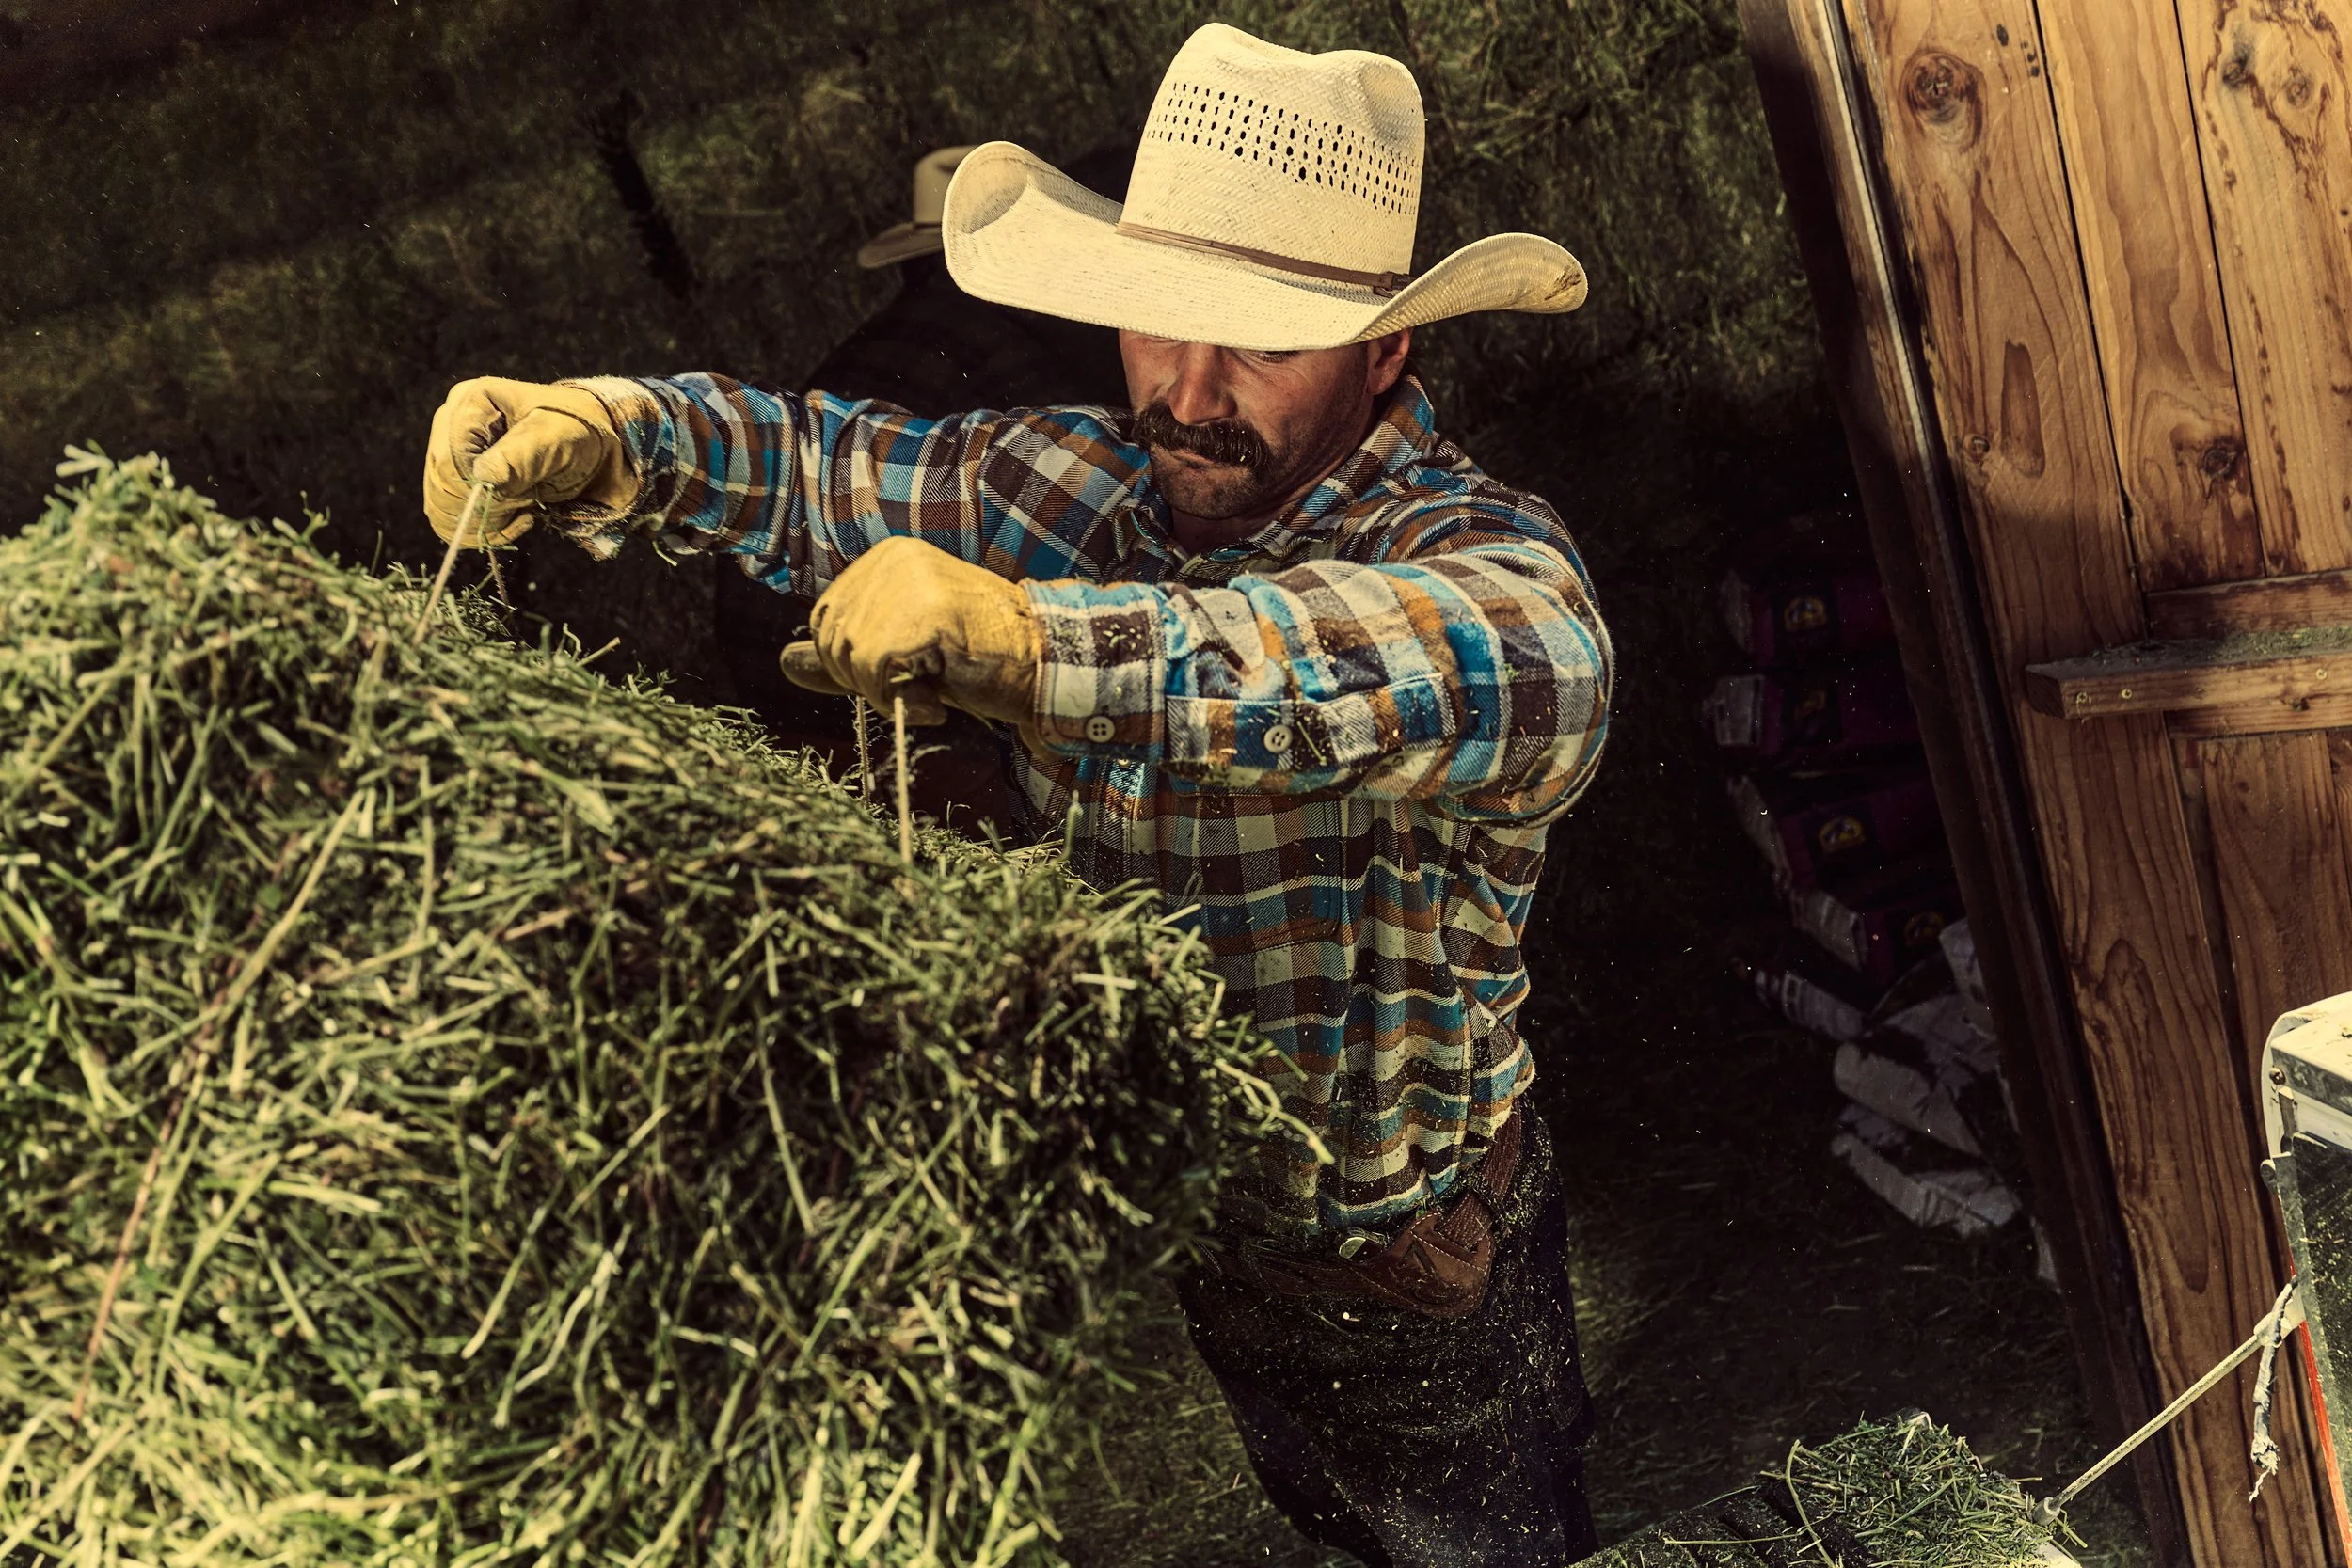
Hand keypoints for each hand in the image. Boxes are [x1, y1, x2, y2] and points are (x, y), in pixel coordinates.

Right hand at [422, 378, 635, 545]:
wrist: (591, 443)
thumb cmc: (576, 431)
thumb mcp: (556, 439)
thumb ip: (521, 457)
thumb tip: (484, 477)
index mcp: (471, 403)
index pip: (447, 461)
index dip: (477, 492)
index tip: (519, 499)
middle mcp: (451, 426)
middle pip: (441, 486)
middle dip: (485, 508)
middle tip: (526, 504)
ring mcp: (452, 453)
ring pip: (441, 507)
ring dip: (485, 522)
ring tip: (524, 508)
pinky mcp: (459, 479)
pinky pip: (450, 519)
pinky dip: (483, 530)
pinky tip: (515, 516)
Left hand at [778, 537, 1037, 725]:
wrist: (1044, 661)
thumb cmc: (977, 656)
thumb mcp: (900, 650)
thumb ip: (843, 655)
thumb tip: (785, 663)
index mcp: (885, 558)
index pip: (825, 623)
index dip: (854, 664)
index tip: (906, 668)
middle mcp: (891, 561)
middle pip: (832, 643)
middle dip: (869, 681)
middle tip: (924, 679)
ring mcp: (907, 585)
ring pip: (853, 663)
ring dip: (891, 694)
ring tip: (939, 683)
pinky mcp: (922, 617)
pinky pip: (879, 678)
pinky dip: (908, 703)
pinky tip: (943, 697)